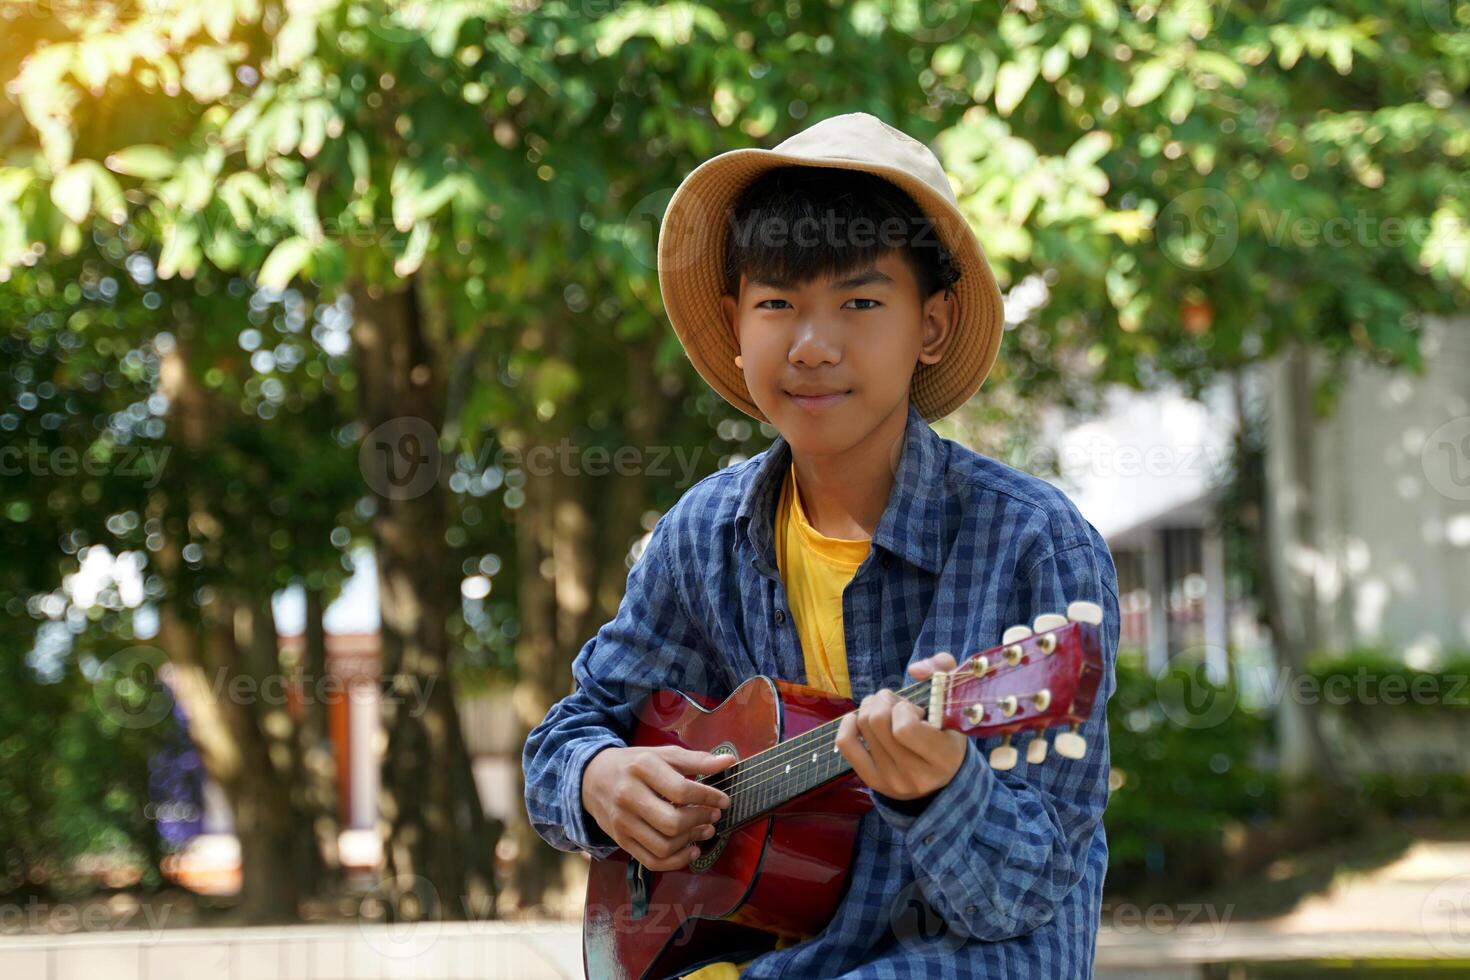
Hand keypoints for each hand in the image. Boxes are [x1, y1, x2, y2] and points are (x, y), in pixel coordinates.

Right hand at [582, 744, 737, 870]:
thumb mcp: (661, 754)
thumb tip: (729, 761)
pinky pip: (652, 861)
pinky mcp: (621, 841)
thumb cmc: (634, 764)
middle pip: (672, 822)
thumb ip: (695, 759)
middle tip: (714, 816)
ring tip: (705, 831)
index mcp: (641, 768)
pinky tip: (691, 850)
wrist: (591, 778)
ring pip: (663, 845)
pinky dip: (676, 861)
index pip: (681, 790)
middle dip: (700, 821)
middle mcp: (628, 796)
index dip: (708, 797)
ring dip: (691, 841)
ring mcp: (622, 822)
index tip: (723, 800)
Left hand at [836, 652, 967, 801]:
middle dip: (884, 701)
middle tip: (897, 705)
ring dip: (871, 708)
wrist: (944, 774)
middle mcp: (917, 776)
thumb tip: (915, 669)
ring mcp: (893, 781)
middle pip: (878, 722)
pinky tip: (860, 720)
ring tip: (886, 711)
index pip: (904, 728)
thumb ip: (942, 670)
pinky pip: (846, 744)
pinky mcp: (873, 781)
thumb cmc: (947, 731)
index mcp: (943, 758)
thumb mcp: (953, 700)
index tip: (916, 711)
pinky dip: (848, 724)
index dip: (904, 709)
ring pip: (863, 726)